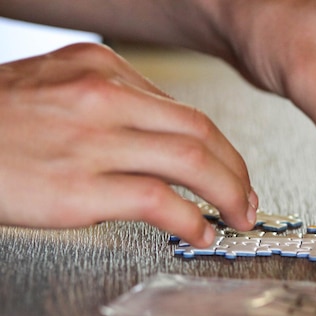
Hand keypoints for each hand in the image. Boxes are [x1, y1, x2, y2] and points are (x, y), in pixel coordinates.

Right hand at [0, 43, 256, 245]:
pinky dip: (192, 218)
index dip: (220, 148)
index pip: (183, 111)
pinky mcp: (80, 186)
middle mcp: (102, 96)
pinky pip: (159, 200)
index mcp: (99, 69)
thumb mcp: (54, 91)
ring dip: (228, 194)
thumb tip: (157, 141)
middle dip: (237, 171)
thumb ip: (108, 108)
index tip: (232, 170)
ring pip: (191, 161)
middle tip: (247, 199)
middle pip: (200, 132)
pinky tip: (201, 232)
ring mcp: (93, 139)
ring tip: (238, 217)